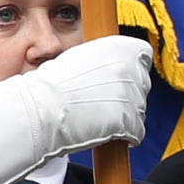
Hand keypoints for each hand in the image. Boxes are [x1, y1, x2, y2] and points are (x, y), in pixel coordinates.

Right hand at [29, 34, 155, 155]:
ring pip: (139, 109)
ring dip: (125, 115)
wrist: (40, 110)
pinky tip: (107, 134)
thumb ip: (102, 60)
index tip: (120, 77)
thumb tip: (113, 68)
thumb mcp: (78, 58)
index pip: (144, 54)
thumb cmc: (49, 86)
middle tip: (103, 101)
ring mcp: (131, 97)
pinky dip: (126, 136)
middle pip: (142, 83)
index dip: (133, 66)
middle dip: (127, 93)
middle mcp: (129, 69)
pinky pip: (136, 132)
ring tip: (100, 119)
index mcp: (117, 47)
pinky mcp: (129, 123)